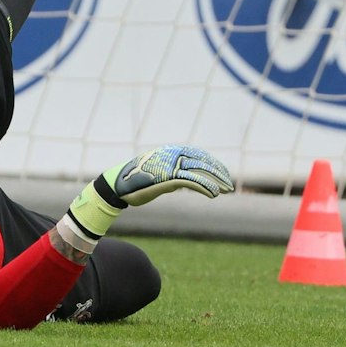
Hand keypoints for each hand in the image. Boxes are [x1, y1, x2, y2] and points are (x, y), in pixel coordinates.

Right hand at [58, 144, 233, 252]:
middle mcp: (169, 155)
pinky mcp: (166, 177)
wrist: (117, 186)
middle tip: (229, 184)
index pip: (197, 154)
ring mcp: (168, 165)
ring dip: (215, 180)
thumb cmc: (135, 181)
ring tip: (225, 190)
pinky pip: (190, 180)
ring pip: (198, 170)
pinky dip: (204, 186)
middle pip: (201, 161)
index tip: (223, 174)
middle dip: (217, 173)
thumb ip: (171, 173)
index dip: (212, 163)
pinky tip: (213, 194)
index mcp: (168, 152)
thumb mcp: (156, 173)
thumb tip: (184, 181)